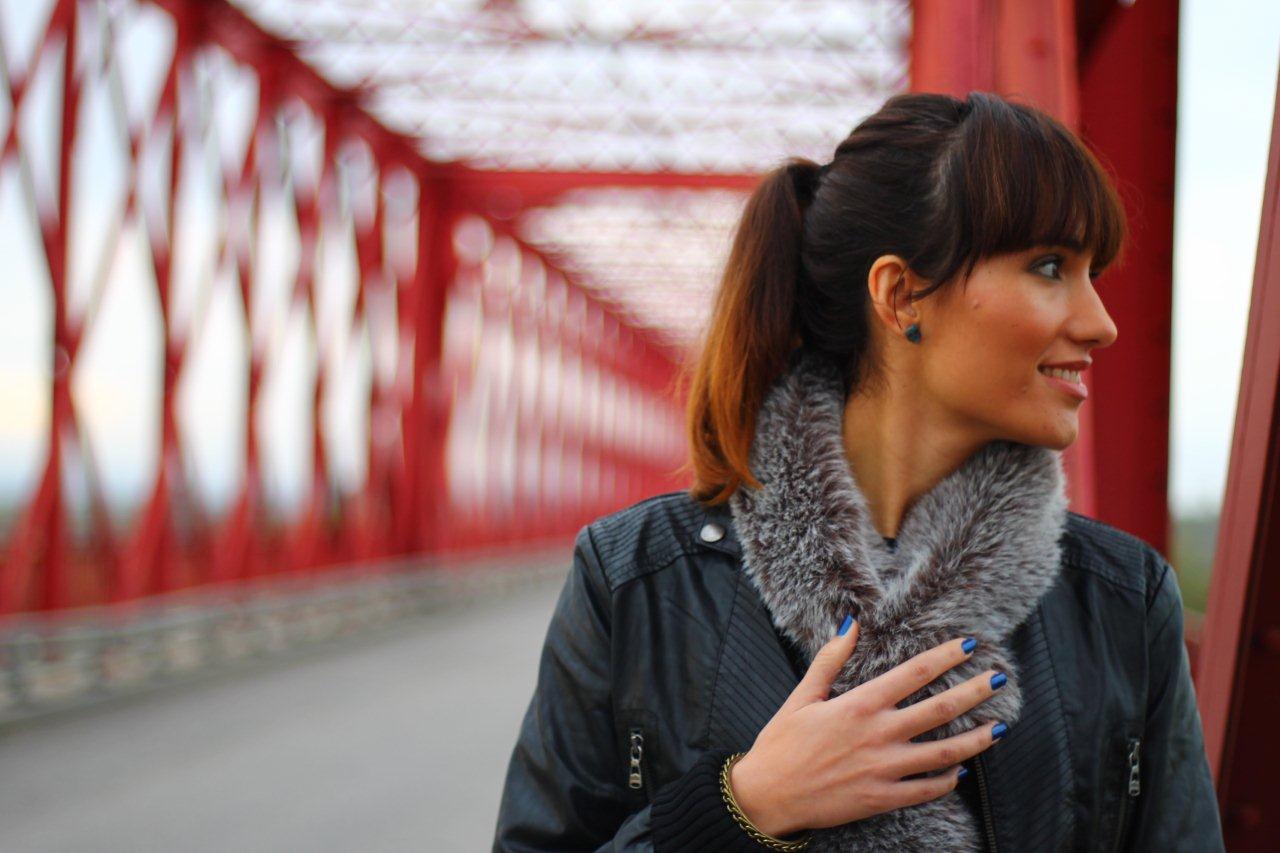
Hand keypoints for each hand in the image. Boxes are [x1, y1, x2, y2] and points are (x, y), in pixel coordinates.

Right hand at [728, 618, 1006, 836]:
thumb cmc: (781, 742)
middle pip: (939, 709)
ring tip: (1001, 727)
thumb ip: (830, 659)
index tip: (970, 644)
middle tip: (999, 679)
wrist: (767, 795)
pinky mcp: (883, 798)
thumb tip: (850, 624)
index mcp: (859, 704)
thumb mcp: (802, 695)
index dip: (946, 656)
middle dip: (974, 692)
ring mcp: (884, 768)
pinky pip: (927, 789)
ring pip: (944, 752)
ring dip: (976, 739)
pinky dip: (948, 780)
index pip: (914, 673)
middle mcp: (878, 734)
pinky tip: (960, 771)